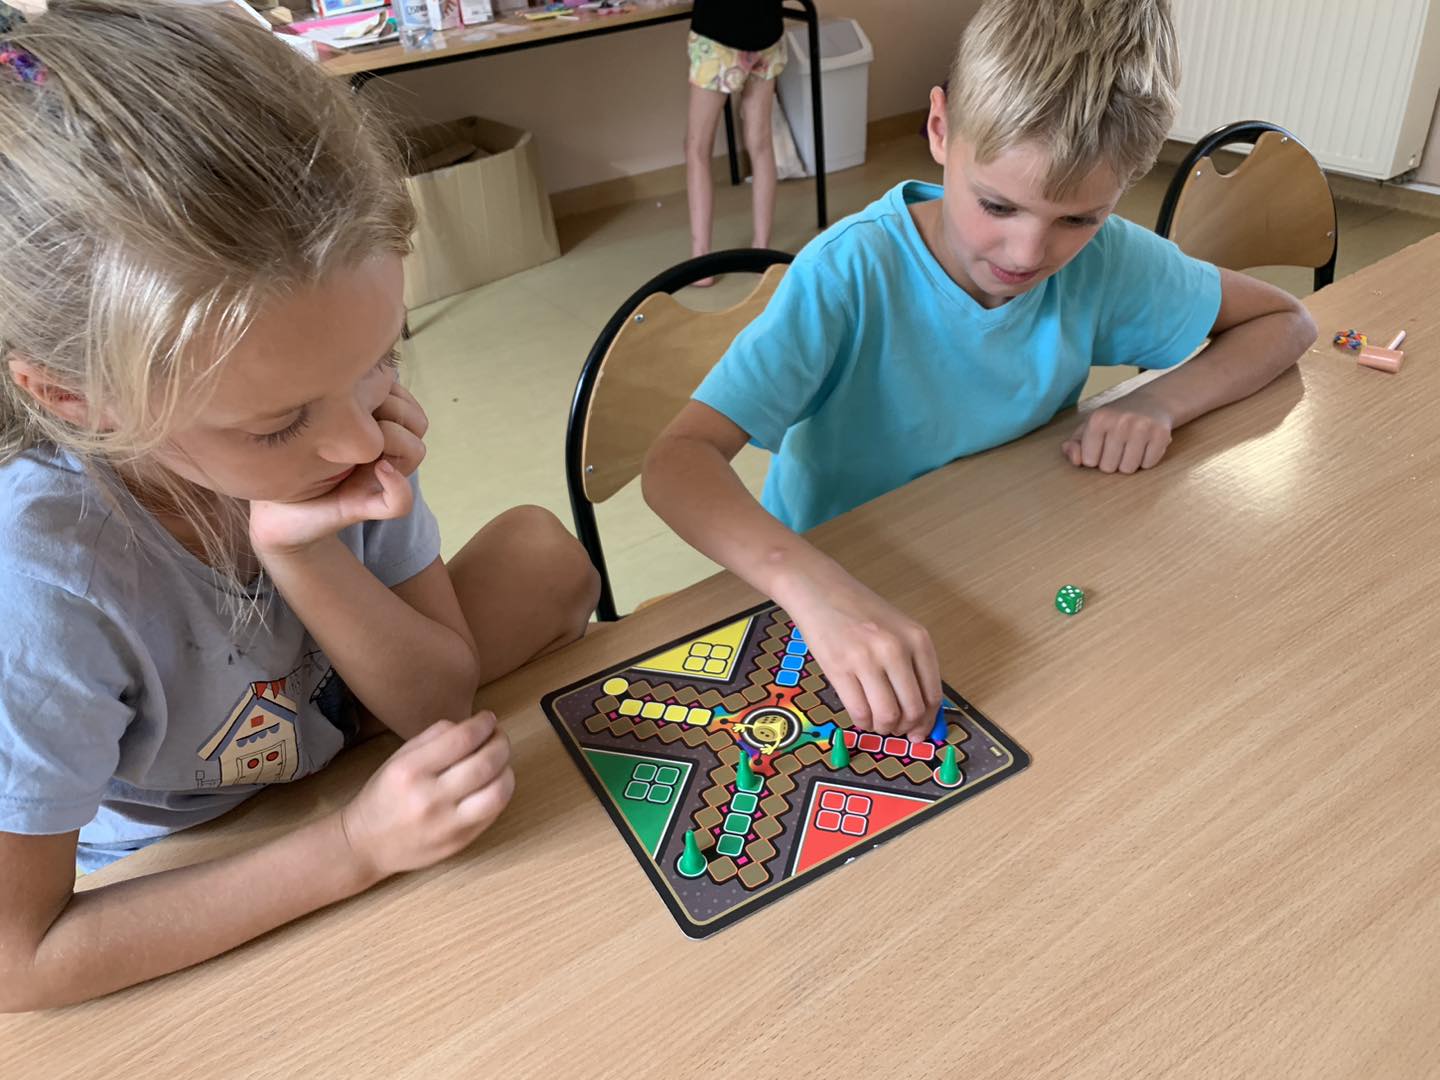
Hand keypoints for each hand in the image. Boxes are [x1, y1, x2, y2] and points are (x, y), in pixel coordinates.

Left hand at [249, 383, 429, 554]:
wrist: (273, 510)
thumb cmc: (284, 458)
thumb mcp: (305, 415)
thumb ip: (328, 393)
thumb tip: (344, 366)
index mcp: (370, 428)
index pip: (404, 398)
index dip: (389, 391)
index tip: (350, 392)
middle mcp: (380, 452)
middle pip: (417, 422)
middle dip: (393, 412)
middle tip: (353, 417)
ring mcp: (377, 479)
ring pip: (416, 451)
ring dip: (394, 440)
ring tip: (356, 442)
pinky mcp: (365, 507)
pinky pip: (400, 501)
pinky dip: (396, 484)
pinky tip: (377, 469)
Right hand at [338, 712, 514, 878]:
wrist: (367, 844)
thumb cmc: (385, 795)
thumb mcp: (399, 758)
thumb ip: (433, 736)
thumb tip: (471, 724)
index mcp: (410, 771)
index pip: (462, 739)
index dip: (483, 724)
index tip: (488, 719)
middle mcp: (430, 798)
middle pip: (485, 764)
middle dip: (501, 743)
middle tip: (499, 736)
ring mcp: (447, 824)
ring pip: (498, 792)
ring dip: (507, 769)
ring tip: (501, 761)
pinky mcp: (460, 842)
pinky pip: (494, 813)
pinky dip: (501, 792)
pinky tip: (495, 783)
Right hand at [782, 571, 941, 740]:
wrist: (819, 589)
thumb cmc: (859, 610)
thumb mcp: (897, 629)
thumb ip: (911, 664)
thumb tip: (919, 712)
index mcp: (917, 639)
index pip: (932, 694)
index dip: (927, 721)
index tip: (919, 730)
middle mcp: (896, 649)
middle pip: (912, 709)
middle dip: (905, 728)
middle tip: (895, 729)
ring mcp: (867, 659)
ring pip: (887, 715)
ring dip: (883, 728)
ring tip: (877, 723)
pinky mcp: (839, 668)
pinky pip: (859, 711)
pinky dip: (862, 723)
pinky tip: (860, 717)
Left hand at [1061, 394, 1173, 473]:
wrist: (1153, 402)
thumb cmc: (1116, 419)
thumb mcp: (1090, 426)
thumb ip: (1075, 445)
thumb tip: (1075, 460)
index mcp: (1098, 419)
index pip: (1089, 461)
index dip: (1095, 458)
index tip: (1101, 446)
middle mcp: (1120, 421)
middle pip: (1108, 468)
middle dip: (1112, 462)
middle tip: (1119, 446)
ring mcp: (1142, 427)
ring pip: (1128, 469)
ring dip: (1129, 463)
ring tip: (1131, 447)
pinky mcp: (1161, 435)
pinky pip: (1148, 465)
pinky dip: (1146, 460)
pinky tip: (1145, 446)